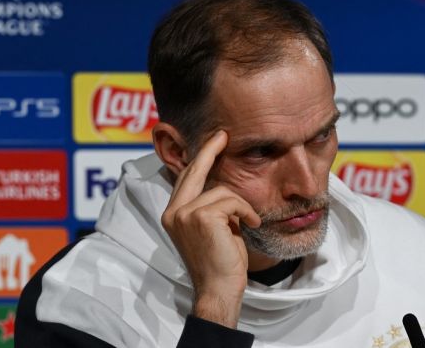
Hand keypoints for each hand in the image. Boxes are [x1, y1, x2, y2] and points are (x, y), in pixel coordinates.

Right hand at [161, 130, 260, 327]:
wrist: (219, 289)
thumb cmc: (221, 261)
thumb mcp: (214, 228)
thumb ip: (212, 206)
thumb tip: (223, 186)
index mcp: (173, 214)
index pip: (186, 178)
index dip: (201, 158)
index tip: (215, 141)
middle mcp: (173, 212)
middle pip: (194, 171)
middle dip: (211, 150)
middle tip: (224, 135)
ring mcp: (184, 213)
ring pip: (221, 190)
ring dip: (241, 205)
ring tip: (248, 222)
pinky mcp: (200, 216)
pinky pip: (231, 200)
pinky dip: (246, 211)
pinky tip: (251, 225)